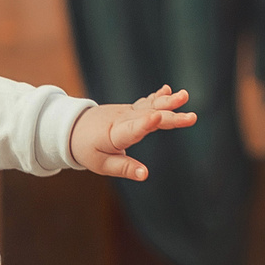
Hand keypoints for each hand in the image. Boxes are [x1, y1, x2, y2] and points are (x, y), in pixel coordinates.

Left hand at [71, 86, 196, 180]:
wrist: (73, 128)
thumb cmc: (87, 149)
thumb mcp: (102, 165)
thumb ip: (125, 168)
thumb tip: (145, 174)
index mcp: (114, 135)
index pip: (131, 129)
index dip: (144, 124)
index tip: (157, 118)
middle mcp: (122, 120)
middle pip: (149, 117)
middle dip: (170, 116)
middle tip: (191, 117)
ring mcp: (127, 112)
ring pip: (150, 106)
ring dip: (168, 102)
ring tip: (184, 96)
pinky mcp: (130, 110)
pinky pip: (146, 102)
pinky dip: (158, 97)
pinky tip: (169, 91)